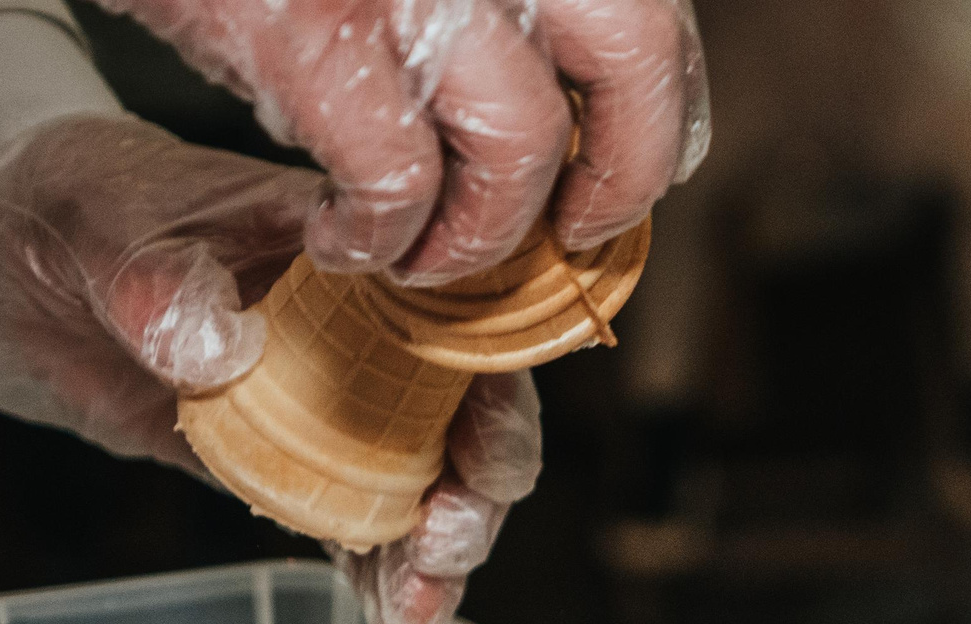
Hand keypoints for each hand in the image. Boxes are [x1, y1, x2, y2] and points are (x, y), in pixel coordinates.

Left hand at [0, 113, 538, 623]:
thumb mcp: (96, 226)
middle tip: (442, 548)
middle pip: (463, 411)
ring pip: (422, 480)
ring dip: (434, 553)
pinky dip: (380, 576)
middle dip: (472, 491)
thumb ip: (155, 282)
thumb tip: (221, 350)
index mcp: (347, 247)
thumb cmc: (65, 206)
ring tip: (415, 615)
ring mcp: (332, 397)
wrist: (4, 260)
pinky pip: (357, 521)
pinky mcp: (290, 459)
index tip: (481, 458)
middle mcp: (364, 324)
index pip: (457, 311)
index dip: (491, 388)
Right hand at [91, 0, 708, 283]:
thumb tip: (585, 72)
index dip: (659, 109)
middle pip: (631, 60)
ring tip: (427, 253)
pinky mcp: (311, 36)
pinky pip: (393, 180)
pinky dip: (376, 235)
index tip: (625, 166)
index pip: (650, 15)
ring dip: (480, 232)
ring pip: (519, 146)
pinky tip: (341, 237)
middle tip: (573, 231)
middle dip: (619, 174)